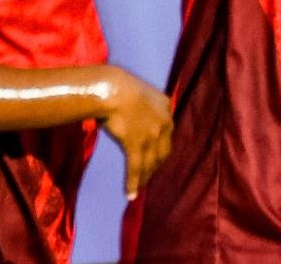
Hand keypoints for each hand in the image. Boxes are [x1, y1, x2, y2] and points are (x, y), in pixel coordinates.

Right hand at [98, 66, 173, 199]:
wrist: (113, 89)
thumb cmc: (120, 86)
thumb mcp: (140, 91)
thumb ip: (143, 104)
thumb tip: (132, 113)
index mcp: (165, 107)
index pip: (166, 134)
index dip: (160, 148)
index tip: (155, 156)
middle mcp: (164, 123)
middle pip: (162, 151)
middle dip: (155, 165)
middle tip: (148, 174)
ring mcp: (151, 136)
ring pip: (150, 163)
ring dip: (145, 177)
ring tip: (140, 187)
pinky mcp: (136, 145)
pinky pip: (135, 168)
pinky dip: (133, 183)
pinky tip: (130, 194)